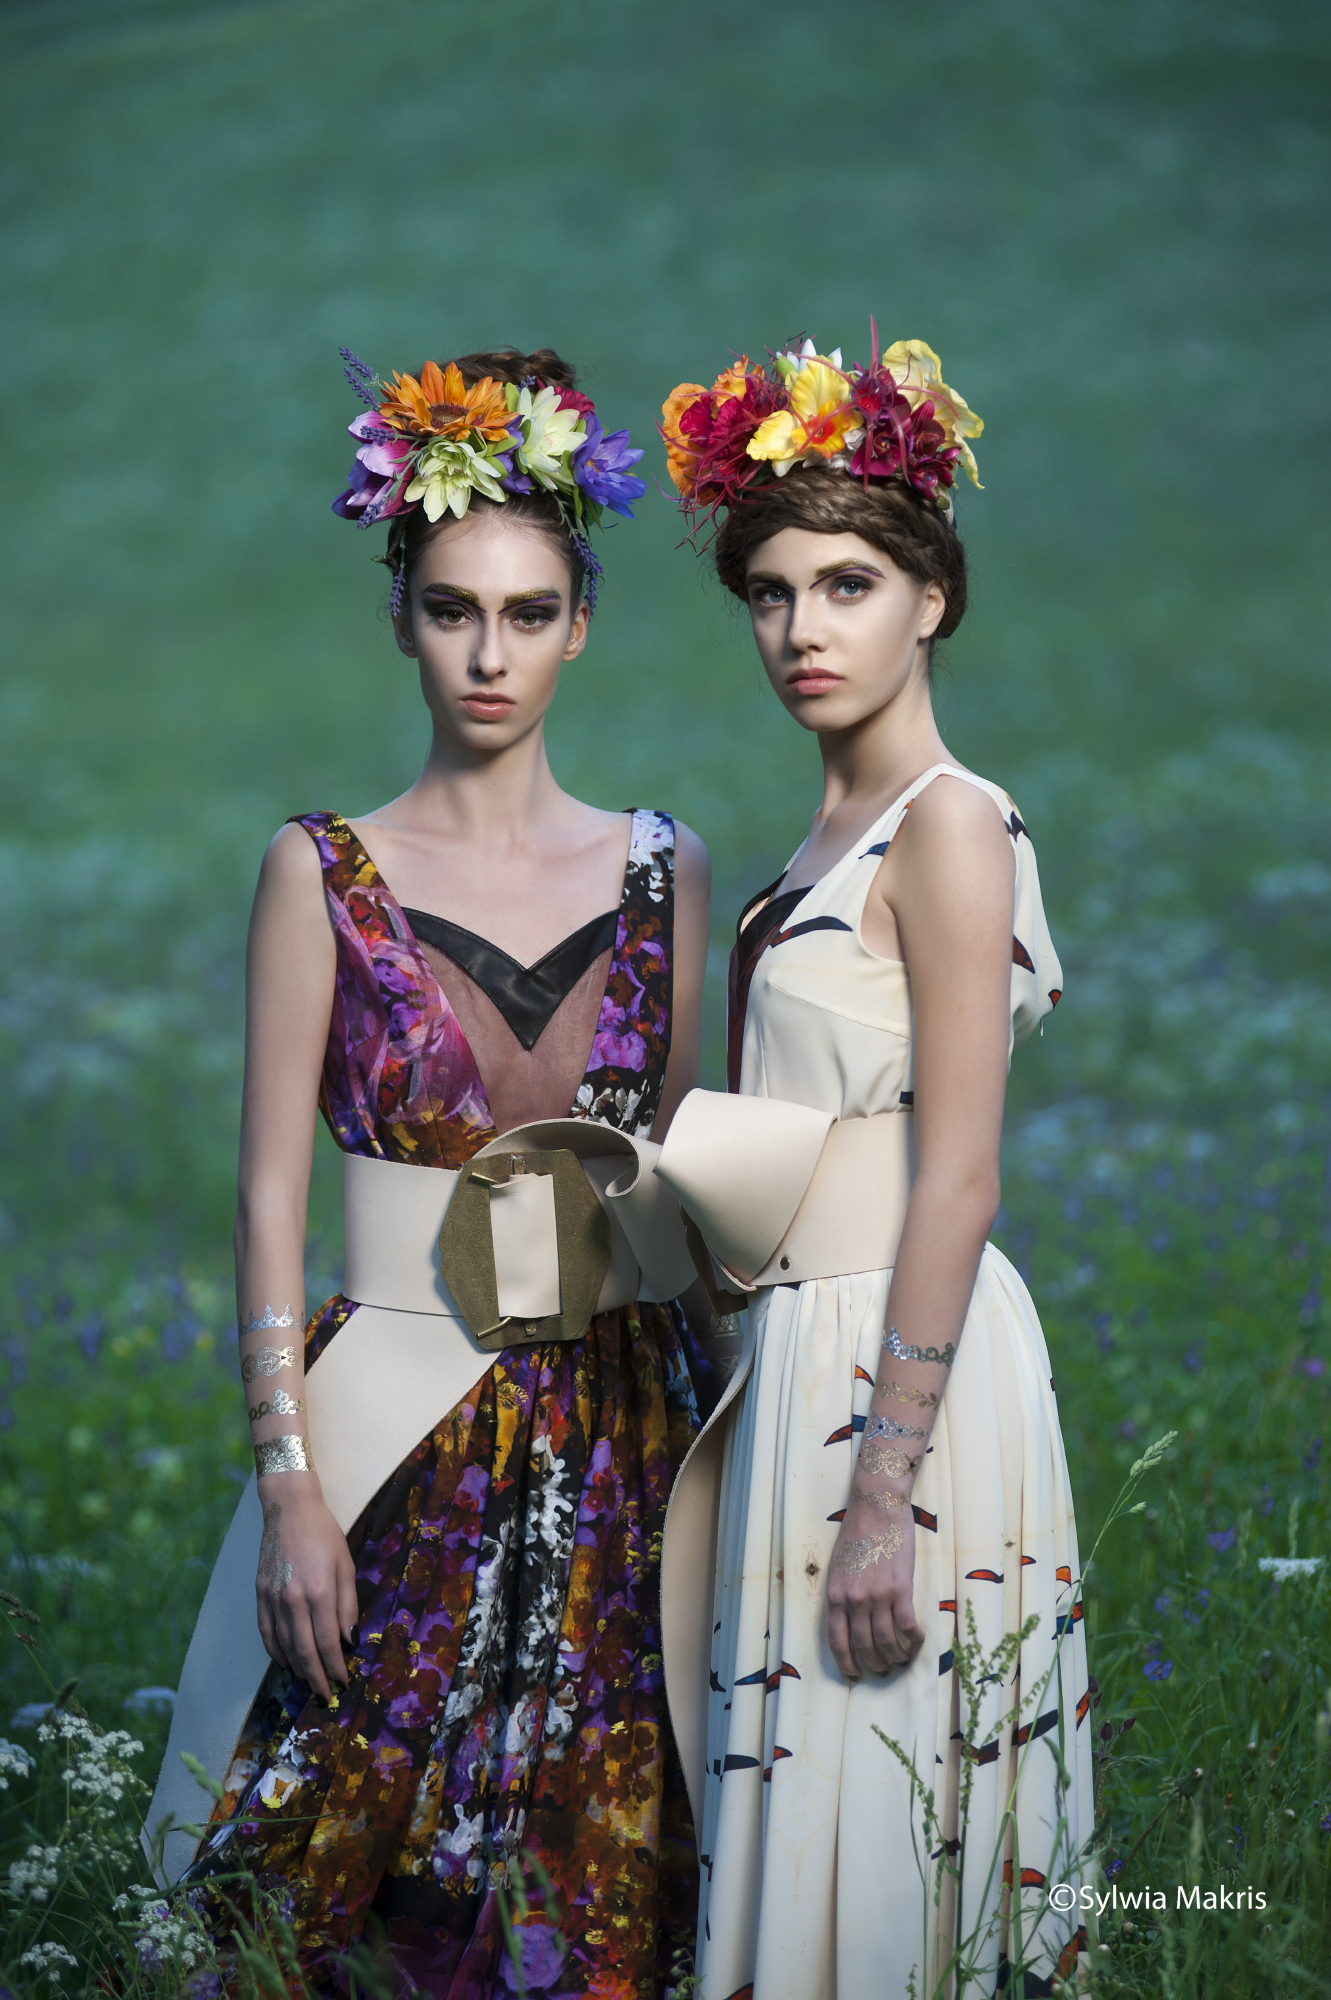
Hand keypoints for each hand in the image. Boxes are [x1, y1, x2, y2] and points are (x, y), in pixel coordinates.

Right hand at [255, 1478, 357, 1699]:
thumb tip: (350, 1639)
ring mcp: (273, 1598)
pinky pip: (265, 1632)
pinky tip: (284, 1662)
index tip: (342, 1681)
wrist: (289, 1509)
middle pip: (304, 1650)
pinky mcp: (259, 1594)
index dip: (335, 1665)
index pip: (328, 1641)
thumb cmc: (324, 1534)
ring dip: (296, 1668)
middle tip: (324, 1695)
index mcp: (319, 1592)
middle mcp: (293, 1600)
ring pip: (283, 1645)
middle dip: (316, 1677)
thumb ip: (347, 1604)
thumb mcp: (345, 1565)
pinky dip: (274, 1651)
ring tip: (308, 1682)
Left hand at [826, 1495, 922, 1679]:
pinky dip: (915, 1639)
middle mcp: (854, 1600)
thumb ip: (843, 1594)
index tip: (854, 1675)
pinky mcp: (901, 1588)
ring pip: (887, 1641)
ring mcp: (878, 1595)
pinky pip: (908, 1625)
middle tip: (884, 1670)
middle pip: (863, 1646)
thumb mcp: (838, 1566)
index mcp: (835, 1595)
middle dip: (874, 1664)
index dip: (846, 1663)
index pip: (837, 1641)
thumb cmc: (857, 1532)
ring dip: (896, 1656)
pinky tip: (918, 1640)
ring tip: (902, 1659)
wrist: (876, 1506)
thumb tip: (850, 1621)